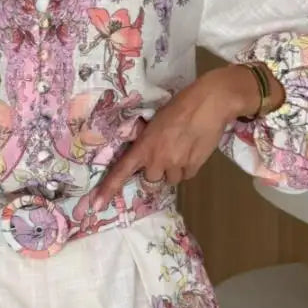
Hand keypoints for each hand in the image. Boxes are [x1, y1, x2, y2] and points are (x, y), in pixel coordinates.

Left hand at [93, 65, 261, 209]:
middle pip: (150, 178)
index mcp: (143, 146)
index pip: (121, 171)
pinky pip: (186, 175)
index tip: (97, 205)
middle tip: (165, 152)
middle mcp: (157, 160)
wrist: (210, 103)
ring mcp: (176, 165)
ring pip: (170, 179)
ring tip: (182, 148)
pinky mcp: (194, 167)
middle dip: (156, 169)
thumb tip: (145, 152)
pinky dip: (188, 167)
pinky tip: (192, 150)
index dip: (108, 189)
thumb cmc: (180, 105)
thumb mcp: (155, 121)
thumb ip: (147, 140)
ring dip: (173, 169)